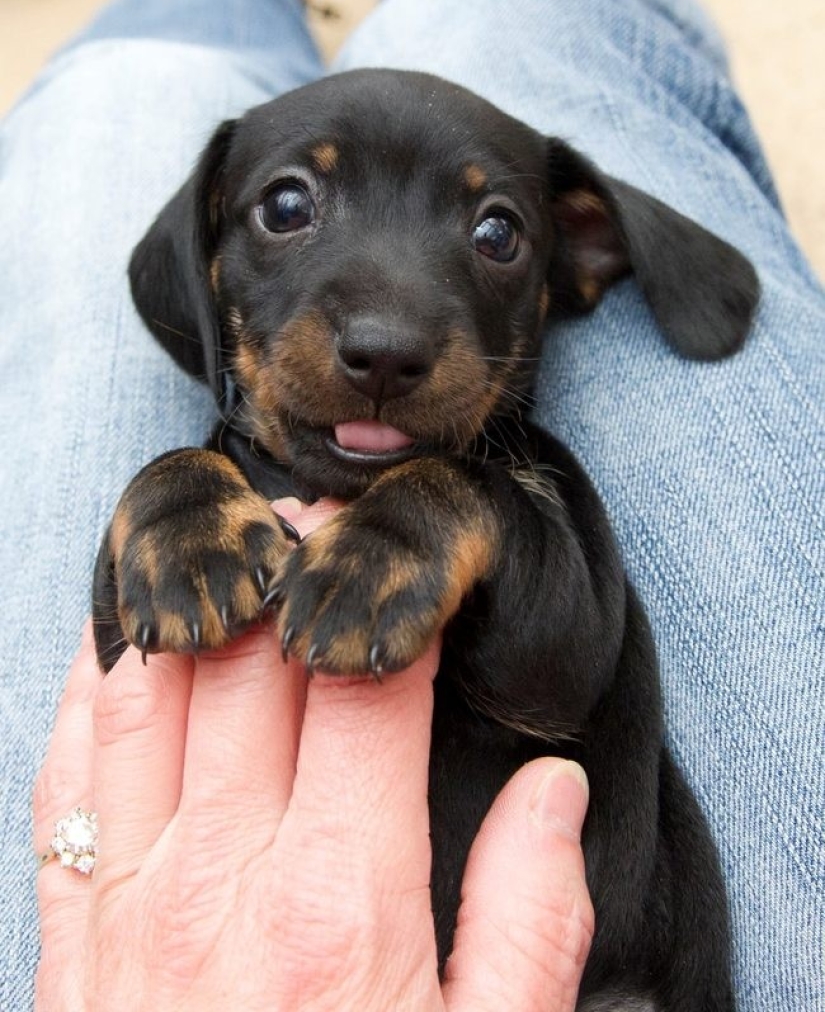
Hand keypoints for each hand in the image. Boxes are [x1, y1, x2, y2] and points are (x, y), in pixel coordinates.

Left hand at [34, 499, 592, 1010]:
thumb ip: (529, 913)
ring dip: (187, 605)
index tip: (394, 559)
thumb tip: (550, 787)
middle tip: (312, 522)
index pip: (364, 689)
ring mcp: (133, 898)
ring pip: (146, 694)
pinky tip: (116, 641)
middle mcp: (226, 876)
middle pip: (249, 667)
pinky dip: (87, 689)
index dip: (381, 602)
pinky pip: (66, 772)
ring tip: (225, 545)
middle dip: (286, 574)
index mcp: (342, 898)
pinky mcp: (74, 935)